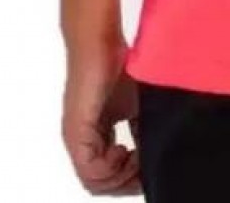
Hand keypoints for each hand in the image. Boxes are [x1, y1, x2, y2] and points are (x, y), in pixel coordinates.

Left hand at [61, 38, 141, 194]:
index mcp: (94, 140)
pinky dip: (111, 167)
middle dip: (127, 182)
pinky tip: (125, 148)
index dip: (130, 179)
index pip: (108, 176)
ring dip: (121, 175)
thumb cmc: (119, 68)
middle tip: (145, 167)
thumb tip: (153, 157)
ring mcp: (76, 140)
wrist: (101, 44)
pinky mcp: (76, 132)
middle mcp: (81, 144)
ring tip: (136, 155)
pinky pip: (90, 169)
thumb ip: (141, 134)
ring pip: (94, 182)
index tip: (149, 170)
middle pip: (101, 185)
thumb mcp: (137, 108)